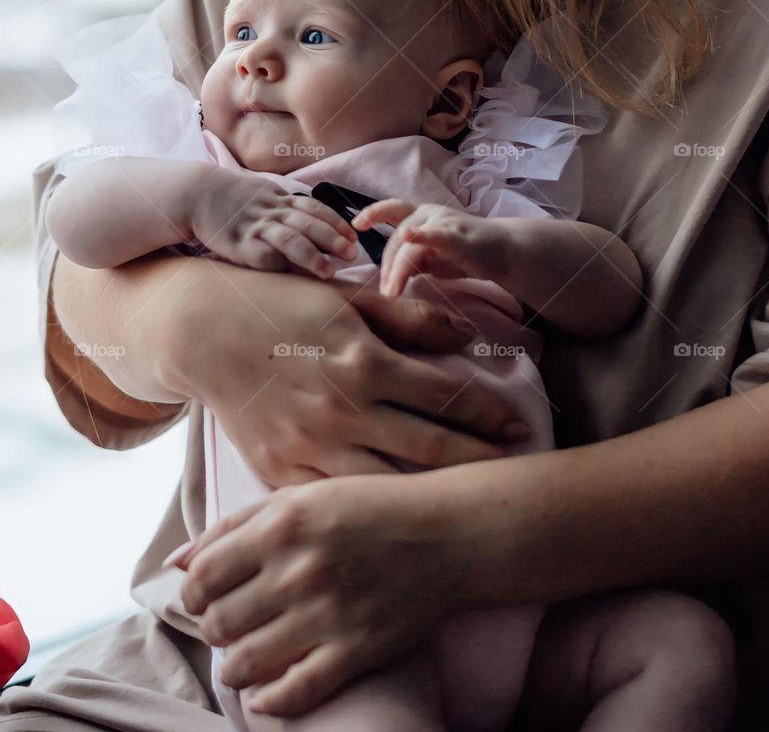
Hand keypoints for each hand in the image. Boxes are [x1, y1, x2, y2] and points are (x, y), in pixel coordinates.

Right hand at [172, 265, 530, 483]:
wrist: (203, 332)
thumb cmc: (281, 305)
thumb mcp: (347, 298)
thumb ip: (410, 316)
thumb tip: (469, 334)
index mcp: (364, 362)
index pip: (448, 395)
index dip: (491, 412)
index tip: (520, 424)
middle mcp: (343, 411)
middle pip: (432, 449)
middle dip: (481, 460)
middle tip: (518, 469)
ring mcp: (310, 449)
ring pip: (391, 485)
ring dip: (438, 493)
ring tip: (475, 499)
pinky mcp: (282, 474)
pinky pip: (340, 502)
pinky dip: (377, 510)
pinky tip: (406, 515)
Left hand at [175, 472, 473, 716]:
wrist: (448, 533)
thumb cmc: (371, 506)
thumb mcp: (302, 495)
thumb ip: (236, 524)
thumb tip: (176, 561)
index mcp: (281, 525)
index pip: (202, 576)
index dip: (194, 592)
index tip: (208, 594)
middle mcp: (299, 570)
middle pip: (218, 623)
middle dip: (213, 628)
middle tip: (228, 623)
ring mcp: (327, 614)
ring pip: (245, 663)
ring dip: (234, 667)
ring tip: (245, 657)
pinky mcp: (356, 650)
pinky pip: (294, 694)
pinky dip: (270, 702)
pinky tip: (266, 693)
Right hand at [191, 171, 358, 276]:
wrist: (197, 194)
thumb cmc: (235, 198)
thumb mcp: (265, 193)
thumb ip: (287, 206)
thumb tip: (316, 220)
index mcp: (280, 198)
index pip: (315, 208)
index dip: (337, 222)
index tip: (355, 236)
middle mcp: (271, 211)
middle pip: (309, 223)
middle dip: (333, 239)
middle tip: (352, 254)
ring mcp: (255, 227)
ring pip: (289, 238)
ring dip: (312, 255)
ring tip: (328, 271)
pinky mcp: (239, 244)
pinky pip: (262, 254)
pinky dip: (279, 263)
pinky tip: (293, 275)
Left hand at [353, 200, 511, 298]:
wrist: (503, 253)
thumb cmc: (466, 255)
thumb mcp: (432, 259)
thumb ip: (411, 261)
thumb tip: (389, 278)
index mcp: (421, 216)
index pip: (392, 210)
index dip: (373, 214)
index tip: (356, 225)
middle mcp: (430, 213)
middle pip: (397, 239)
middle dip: (388, 268)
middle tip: (386, 293)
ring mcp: (444, 222)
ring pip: (411, 244)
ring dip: (399, 270)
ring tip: (393, 293)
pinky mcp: (460, 236)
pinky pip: (437, 234)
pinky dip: (422, 234)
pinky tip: (410, 235)